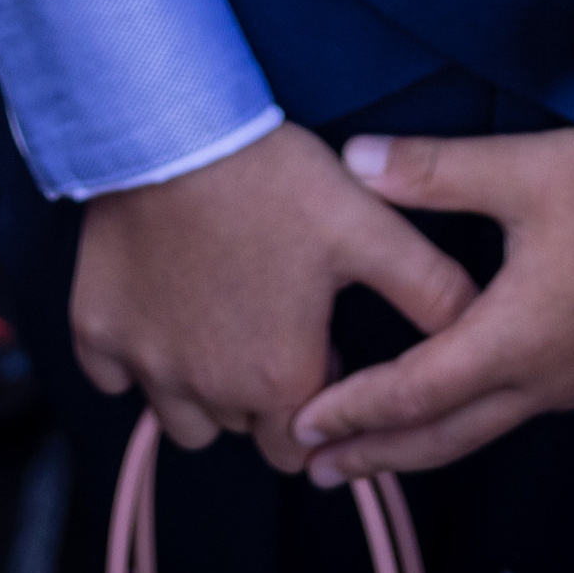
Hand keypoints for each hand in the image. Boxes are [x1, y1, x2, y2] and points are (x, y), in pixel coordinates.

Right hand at [71, 121, 477, 470]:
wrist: (169, 126)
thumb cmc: (272, 176)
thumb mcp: (366, 225)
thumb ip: (429, 287)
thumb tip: (477, 325)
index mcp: (280, 378)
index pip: (304, 447)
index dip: (318, 402)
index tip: (315, 343)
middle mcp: (210, 392)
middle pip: (243, 430)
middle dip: (262, 394)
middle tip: (271, 317)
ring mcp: (147, 365)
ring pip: (181, 416)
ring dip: (202, 384)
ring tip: (220, 312)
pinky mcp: (96, 334)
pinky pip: (114, 377)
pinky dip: (134, 356)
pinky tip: (160, 304)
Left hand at [291, 129, 573, 484]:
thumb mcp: (521, 166)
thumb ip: (431, 170)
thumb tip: (353, 162)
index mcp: (519, 337)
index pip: (417, 393)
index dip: (355, 412)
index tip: (302, 428)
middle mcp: (555, 376)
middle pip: (451, 434)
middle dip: (381, 454)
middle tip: (321, 470)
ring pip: (496, 425)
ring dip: (434, 437)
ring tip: (386, 442)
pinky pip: (540, 404)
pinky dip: (488, 413)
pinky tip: (478, 397)